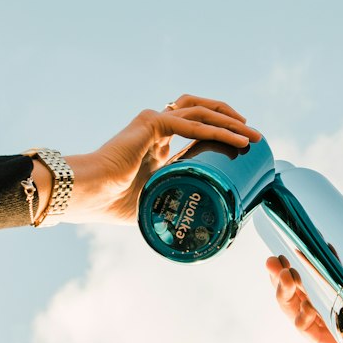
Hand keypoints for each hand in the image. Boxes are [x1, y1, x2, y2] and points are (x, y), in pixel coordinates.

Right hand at [56, 95, 260, 224]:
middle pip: (202, 111)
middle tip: (253, 137)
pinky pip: (191, 123)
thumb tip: (192, 230)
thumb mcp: (153, 201)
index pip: (195, 127)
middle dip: (231, 120)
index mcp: (156, 142)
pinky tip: (234, 140)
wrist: (89, 194)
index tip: (242, 145)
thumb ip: (170, 203)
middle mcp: (156, 126)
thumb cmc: (112, 203)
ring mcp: (153, 121)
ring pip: (201, 112)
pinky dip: (215, 130)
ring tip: (251, 136)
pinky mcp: (151, 123)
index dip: (220, 131)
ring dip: (230, 121)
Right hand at [265, 192, 342, 342]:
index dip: (284, 265)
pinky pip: (310, 335)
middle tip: (276, 265)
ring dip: (283, 297)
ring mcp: (333, 323)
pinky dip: (300, 322)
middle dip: (277, 279)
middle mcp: (331, 302)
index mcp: (336, 282)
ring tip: (287, 281)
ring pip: (295, 312)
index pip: (302, 274)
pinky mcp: (339, 340)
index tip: (276, 253)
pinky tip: (300, 310)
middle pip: (292, 292)